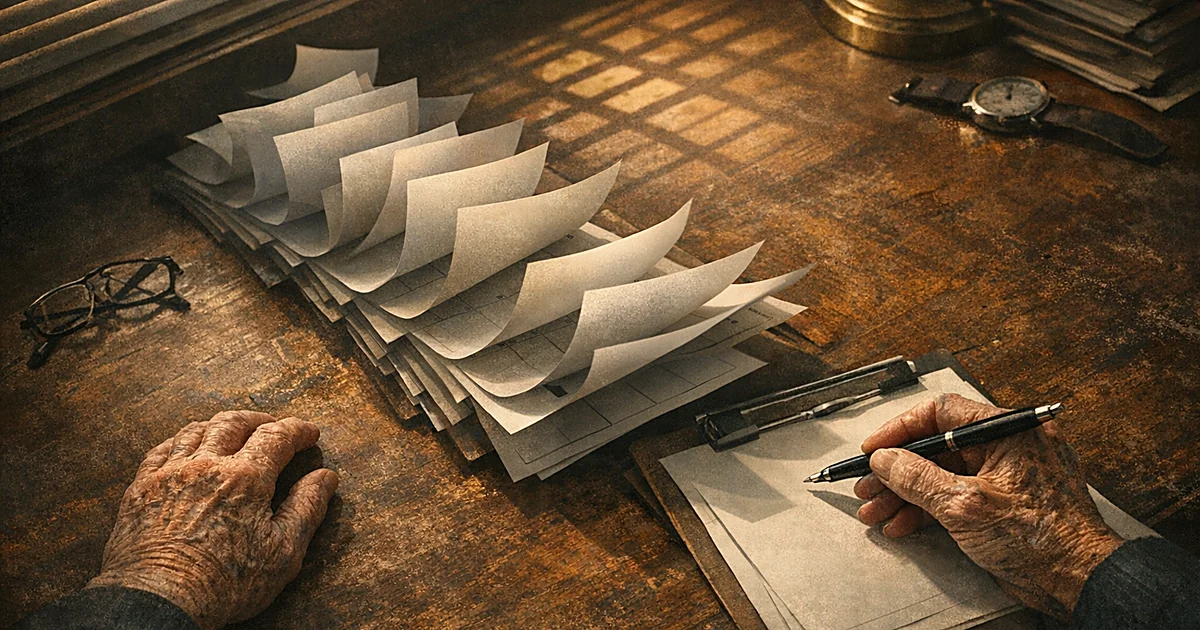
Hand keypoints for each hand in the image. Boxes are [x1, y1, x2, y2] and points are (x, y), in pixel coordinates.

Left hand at [86, 411, 338, 628]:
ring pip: (195, 431)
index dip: (298, 430)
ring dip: (219, 425)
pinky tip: (187, 447)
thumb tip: (326, 477)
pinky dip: (180, 440)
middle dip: (259, 420)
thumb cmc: (226, 584)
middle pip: (234, 423)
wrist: (158, 603)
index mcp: (246, 478)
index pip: (278, 436)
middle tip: (273, 425)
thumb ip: (306, 509)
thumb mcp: (283, 553)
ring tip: (232, 431)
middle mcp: (207, 466)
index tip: (309, 433)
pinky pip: (160, 449)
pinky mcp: (141, 489)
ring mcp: (170, 475)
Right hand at [853, 394, 1121, 618]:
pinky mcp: (1000, 504)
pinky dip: (926, 510)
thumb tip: (885, 459)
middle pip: (937, 447)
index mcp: (1008, 431)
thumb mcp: (966, 506)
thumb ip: (918, 478)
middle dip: (897, 470)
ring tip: (875, 510)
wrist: (1078, 582)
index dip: (901, 429)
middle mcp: (1007, 447)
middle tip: (868, 485)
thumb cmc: (1042, 539)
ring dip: (904, 493)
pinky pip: (953, 497)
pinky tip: (901, 523)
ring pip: (941, 475)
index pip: (942, 413)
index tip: (874, 448)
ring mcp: (1003, 477)